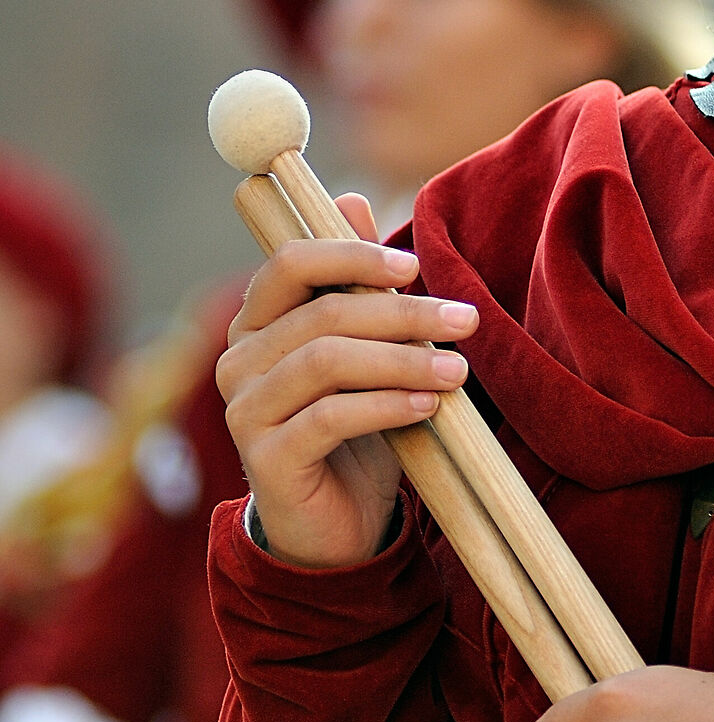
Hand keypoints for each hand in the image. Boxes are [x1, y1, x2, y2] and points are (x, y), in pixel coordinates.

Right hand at [217, 193, 478, 567]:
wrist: (336, 524)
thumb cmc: (355, 428)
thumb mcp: (362, 351)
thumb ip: (353, 282)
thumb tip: (351, 197)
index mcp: (257, 323)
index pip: (289, 263)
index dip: (352, 255)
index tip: (416, 267)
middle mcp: (237, 360)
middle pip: (322, 313)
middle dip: (403, 313)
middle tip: (466, 321)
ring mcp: (244, 410)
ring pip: (326, 362)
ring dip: (403, 361)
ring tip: (458, 371)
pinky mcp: (265, 458)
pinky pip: (329, 418)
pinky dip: (386, 406)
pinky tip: (428, 408)